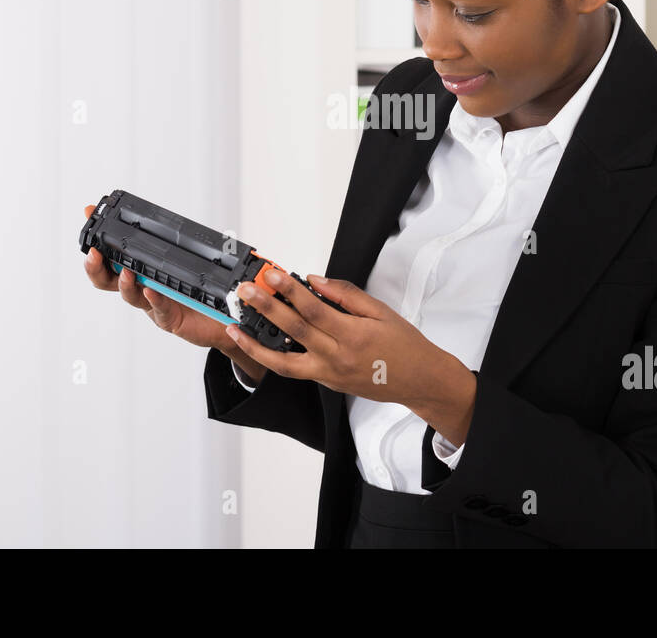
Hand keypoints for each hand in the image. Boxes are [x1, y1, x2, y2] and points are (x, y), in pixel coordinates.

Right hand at [81, 203, 267, 382]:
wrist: (224, 318)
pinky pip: (159, 309)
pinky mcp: (169, 319)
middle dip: (96, 267)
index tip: (88, 216)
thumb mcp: (189, 260)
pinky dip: (155, 299)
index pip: (113, 254)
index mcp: (142, 270)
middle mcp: (142, 287)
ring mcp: (152, 304)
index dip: (98, 236)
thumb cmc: (203, 289)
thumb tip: (172, 218)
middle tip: (94, 255)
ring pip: (130, 295)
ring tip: (126, 271)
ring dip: (125, 283)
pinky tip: (152, 290)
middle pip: (107, 280)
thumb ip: (178, 242)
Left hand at [224, 270, 476, 441]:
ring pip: (283, 361)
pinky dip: (272, 358)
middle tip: (246, 291)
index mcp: (353, 335)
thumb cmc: (405, 345)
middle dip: (266, 307)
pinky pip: (293, 371)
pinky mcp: (325, 383)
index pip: (314, 309)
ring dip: (256, 344)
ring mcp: (328, 374)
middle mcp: (337, 357)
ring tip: (236, 328)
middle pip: (294, 330)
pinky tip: (257, 346)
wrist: (420, 380)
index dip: (290, 290)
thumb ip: (346, 295)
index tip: (273, 274)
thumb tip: (316, 281)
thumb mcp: (381, 311)